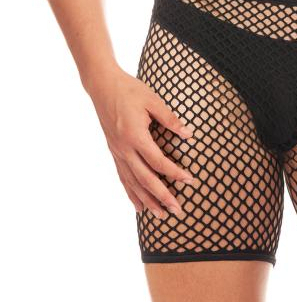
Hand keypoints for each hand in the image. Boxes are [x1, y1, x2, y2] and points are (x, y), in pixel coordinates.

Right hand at [87, 66, 196, 218]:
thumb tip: (189, 135)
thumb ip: (170, 119)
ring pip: (132, 182)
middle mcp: (124, 148)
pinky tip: (138, 206)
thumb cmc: (129, 90)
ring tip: (161, 215)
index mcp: (135, 135)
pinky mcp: (114, 151)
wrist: (102, 86)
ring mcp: (117, 151)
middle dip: (162, 196)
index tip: (190, 181)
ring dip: (147, 200)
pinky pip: (123, 177)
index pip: (158, 161)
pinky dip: (131, 193)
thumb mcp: (152, 100)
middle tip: (178, 211)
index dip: (174, 173)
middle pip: (145, 179)